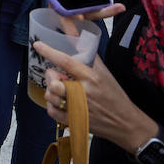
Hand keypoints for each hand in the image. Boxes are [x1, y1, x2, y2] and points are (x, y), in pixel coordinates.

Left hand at [36, 44, 152, 148]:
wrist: (125, 123)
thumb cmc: (115, 96)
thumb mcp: (106, 74)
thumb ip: (90, 58)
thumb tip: (78, 40)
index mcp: (91, 78)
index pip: (66, 62)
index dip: (50, 52)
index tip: (38, 45)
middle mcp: (83, 93)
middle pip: (53, 82)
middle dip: (50, 76)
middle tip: (56, 75)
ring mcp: (78, 108)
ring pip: (50, 96)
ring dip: (51, 91)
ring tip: (60, 89)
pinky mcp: (74, 120)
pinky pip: (51, 111)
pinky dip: (52, 105)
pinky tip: (59, 102)